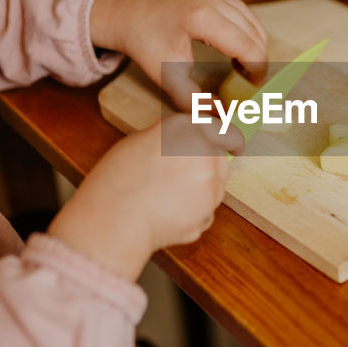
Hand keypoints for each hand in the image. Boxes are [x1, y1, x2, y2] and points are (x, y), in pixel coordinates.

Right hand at [46, 114, 243, 281]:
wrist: (112, 218)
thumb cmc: (115, 181)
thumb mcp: (140, 142)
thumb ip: (171, 139)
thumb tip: (186, 145)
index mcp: (185, 127)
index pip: (223, 131)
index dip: (229, 141)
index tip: (235, 147)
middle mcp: (204, 150)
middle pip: (219, 161)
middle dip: (206, 171)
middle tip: (176, 183)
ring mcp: (210, 181)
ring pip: (215, 188)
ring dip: (199, 194)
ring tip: (165, 200)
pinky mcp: (209, 210)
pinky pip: (206, 213)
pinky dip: (193, 216)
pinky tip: (167, 216)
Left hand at [90, 0, 267, 111]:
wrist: (126, 14)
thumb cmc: (143, 43)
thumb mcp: (166, 77)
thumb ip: (194, 101)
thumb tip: (222, 116)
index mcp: (203, 18)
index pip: (247, 45)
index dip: (257, 69)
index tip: (255, 88)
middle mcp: (213, 1)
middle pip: (255, 33)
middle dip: (259, 60)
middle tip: (252, 84)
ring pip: (252, 22)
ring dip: (256, 45)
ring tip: (247, 69)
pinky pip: (243, 13)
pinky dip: (248, 32)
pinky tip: (241, 49)